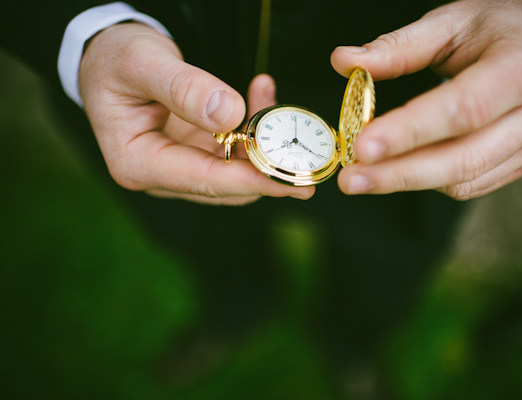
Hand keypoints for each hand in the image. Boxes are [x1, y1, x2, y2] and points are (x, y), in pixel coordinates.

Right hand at [79, 23, 313, 204]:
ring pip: (236, 170)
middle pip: (225, 185)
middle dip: (269, 172)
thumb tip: (230, 114)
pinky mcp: (196, 154)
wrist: (110, 57)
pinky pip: (234, 151)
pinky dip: (254, 129)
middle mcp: (160, 175)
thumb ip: (182, 87)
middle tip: (313, 163)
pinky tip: (263, 96)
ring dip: (264, 145)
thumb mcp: (142, 63)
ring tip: (281, 106)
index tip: (291, 179)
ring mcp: (180, 167)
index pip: (203, 180)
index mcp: (138, 164)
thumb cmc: (116, 59)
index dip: (250, 180)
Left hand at [331, 0, 521, 199]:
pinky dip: (428, 182)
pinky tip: (398, 170)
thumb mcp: (448, 21)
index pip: (463, 109)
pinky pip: (469, 185)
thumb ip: (397, 46)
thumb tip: (344, 62)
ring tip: (363, 176)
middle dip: (400, 174)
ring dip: (407, 181)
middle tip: (351, 179)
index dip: (411, 132)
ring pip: (463, 179)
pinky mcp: (521, 161)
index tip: (363, 146)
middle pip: (463, 158)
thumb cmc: (492, 28)